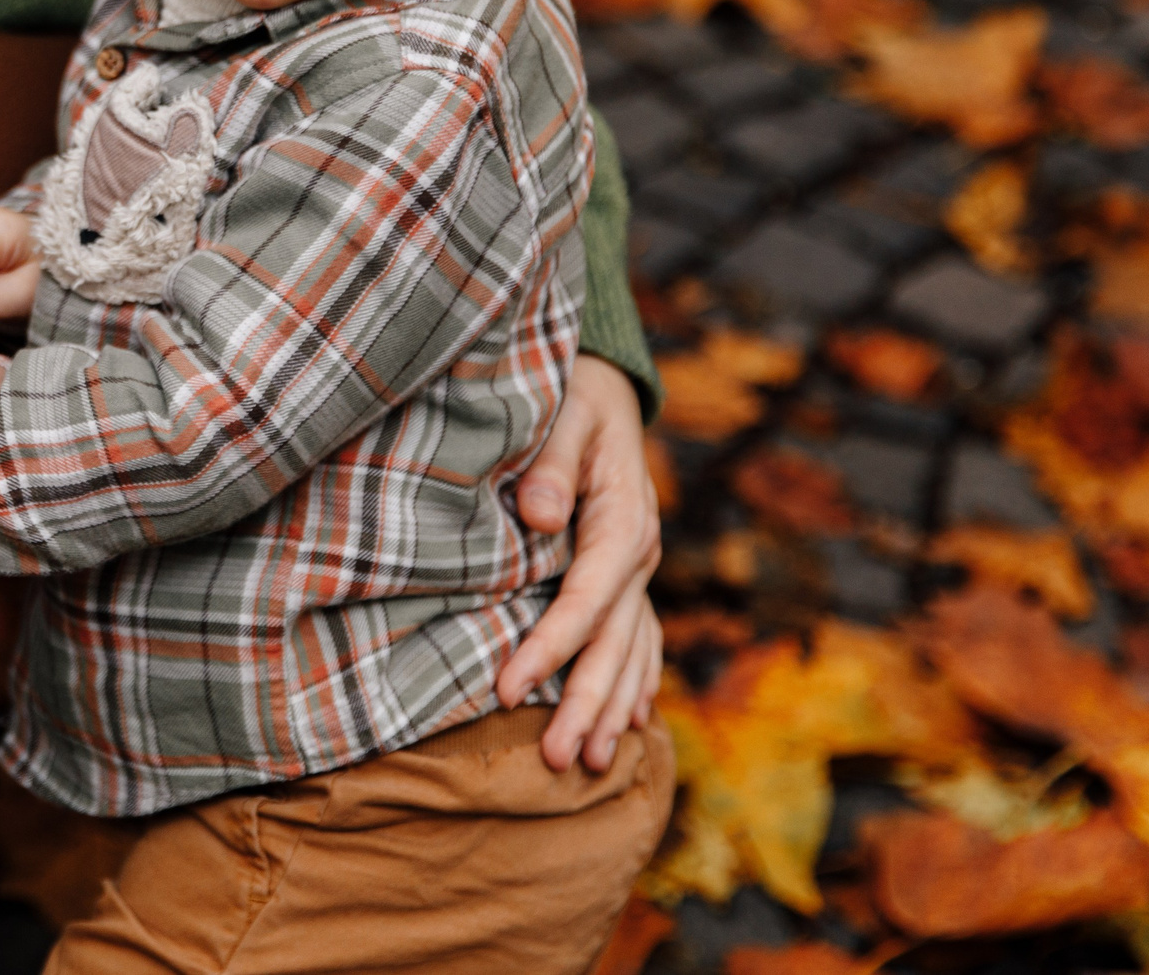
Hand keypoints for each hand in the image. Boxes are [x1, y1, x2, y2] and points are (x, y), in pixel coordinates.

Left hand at [496, 354, 662, 773]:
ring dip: (609, 709)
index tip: (507, 689)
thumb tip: (545, 518)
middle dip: (584, 703)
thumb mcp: (564, 412)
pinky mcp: (629, 574)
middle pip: (614, 642)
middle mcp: (641, 553)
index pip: (585, 601)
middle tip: (552, 759)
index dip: (549, 649)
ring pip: (630, 650)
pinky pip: (638, 637)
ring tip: (585, 764)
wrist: (605, 385)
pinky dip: (634, 681)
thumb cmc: (572, 395)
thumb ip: (553, 463)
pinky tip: (627, 724)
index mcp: (624, 520)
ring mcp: (641, 568)